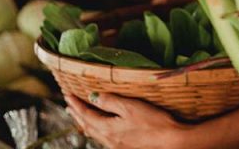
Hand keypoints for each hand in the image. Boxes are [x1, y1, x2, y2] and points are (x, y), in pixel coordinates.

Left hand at [64, 91, 191, 148]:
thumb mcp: (130, 107)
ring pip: (95, 133)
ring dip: (85, 122)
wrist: (171, 141)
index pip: (86, 114)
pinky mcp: (125, 147)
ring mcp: (117, 145)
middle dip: (77, 114)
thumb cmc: (153, 122)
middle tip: (69, 105)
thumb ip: (110, 102)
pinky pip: (104, 137)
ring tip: (80, 116)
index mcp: (108, 129)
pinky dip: (97, 129)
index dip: (76, 104)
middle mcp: (109, 140)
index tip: (67, 94)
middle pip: (87, 125)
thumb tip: (92, 96)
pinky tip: (101, 128)